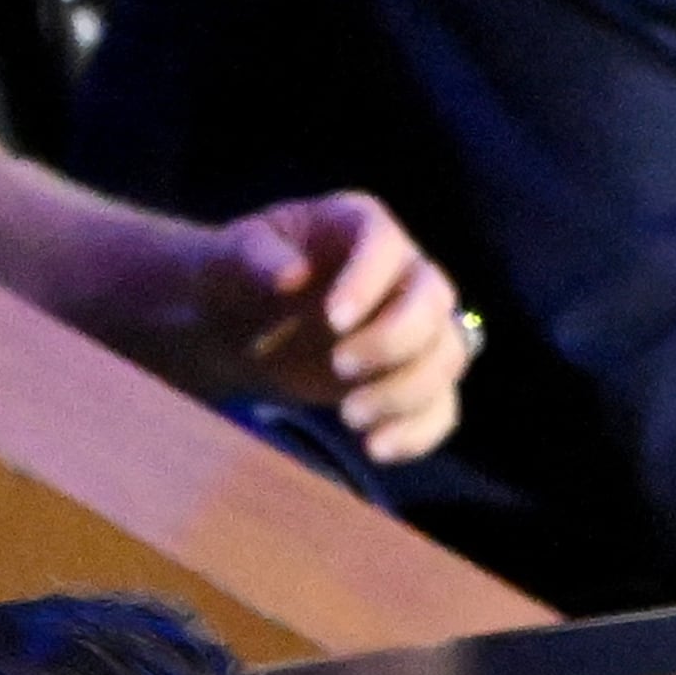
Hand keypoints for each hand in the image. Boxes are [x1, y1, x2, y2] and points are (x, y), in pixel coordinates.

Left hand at [192, 192, 470, 462]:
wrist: (237, 326)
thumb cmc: (236, 277)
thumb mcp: (228, 258)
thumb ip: (253, 258)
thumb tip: (291, 276)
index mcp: (359, 226)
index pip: (387, 246)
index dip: (369, 282)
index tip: (332, 320)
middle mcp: (402, 271)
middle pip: (433, 302)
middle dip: (394, 343)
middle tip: (338, 369)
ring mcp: (416, 327)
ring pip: (447, 356)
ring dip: (407, 393)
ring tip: (348, 418)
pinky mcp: (413, 377)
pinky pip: (442, 406)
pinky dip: (418, 432)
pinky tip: (376, 448)